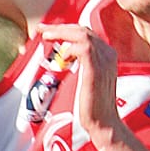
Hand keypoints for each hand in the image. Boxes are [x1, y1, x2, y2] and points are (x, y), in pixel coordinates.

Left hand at [34, 25, 125, 150]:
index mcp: (107, 55)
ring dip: (61, 33)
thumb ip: (81, 65)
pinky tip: (62, 55)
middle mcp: (108, 54)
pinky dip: (69, 47)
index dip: (66, 29)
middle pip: (83, 30)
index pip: (86, 33)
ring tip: (46, 36)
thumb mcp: (88, 80)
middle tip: (42, 29)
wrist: (104, 123)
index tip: (49, 31)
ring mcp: (104, 60)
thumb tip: (66, 56)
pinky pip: (82, 48)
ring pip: (82, 34)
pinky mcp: (96, 69)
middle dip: (60, 27)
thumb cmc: (93, 106)